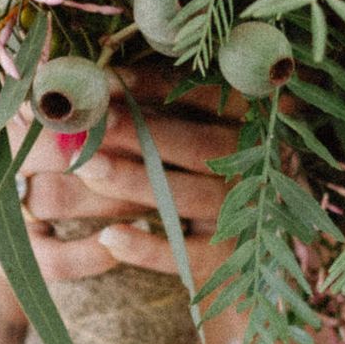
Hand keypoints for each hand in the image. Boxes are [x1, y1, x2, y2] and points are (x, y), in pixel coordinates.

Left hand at [18, 89, 239, 287]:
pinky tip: (109, 237)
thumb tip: (101, 86)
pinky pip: (186, 256)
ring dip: (133, 181)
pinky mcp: (230, 264)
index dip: (155, 86)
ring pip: (187, 197)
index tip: (104, 80)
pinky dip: (148, 248)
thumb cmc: (214, 178)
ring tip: (85, 166)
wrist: (259, 262)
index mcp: (258, 126)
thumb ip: (167, 112)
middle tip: (90, 121)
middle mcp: (259, 169)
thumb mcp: (206, 136)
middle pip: (198, 146)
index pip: (207, 98)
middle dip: (140, 131)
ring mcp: (247, 217)